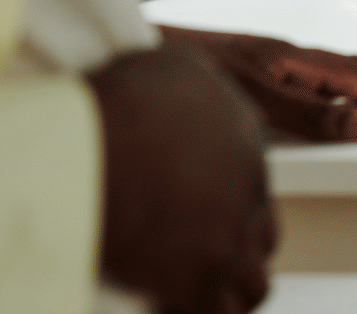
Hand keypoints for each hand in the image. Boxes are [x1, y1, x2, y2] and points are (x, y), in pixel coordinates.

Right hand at [85, 44, 274, 313]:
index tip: (200, 212)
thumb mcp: (171, 66)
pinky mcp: (197, 282)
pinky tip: (163, 307)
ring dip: (228, 291)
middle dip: (239, 248)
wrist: (92, 144)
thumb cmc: (118, 102)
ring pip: (252, 285)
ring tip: (195, 295)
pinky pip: (214, 313)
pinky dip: (191, 313)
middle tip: (204, 257)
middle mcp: (248, 189)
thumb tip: (183, 96)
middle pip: (263, 236)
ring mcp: (229, 239)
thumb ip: (191, 86)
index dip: (227, 202)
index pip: (254, 183)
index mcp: (246, 136)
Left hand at [160, 26, 356, 141]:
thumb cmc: (196, 70)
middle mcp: (296, 58)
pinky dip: (354, 81)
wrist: (146, 48)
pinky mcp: (267, 68)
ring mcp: (282, 62)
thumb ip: (311, 113)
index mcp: (300, 61)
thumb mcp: (257, 100)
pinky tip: (350, 91)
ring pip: (347, 70)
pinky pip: (327, 72)